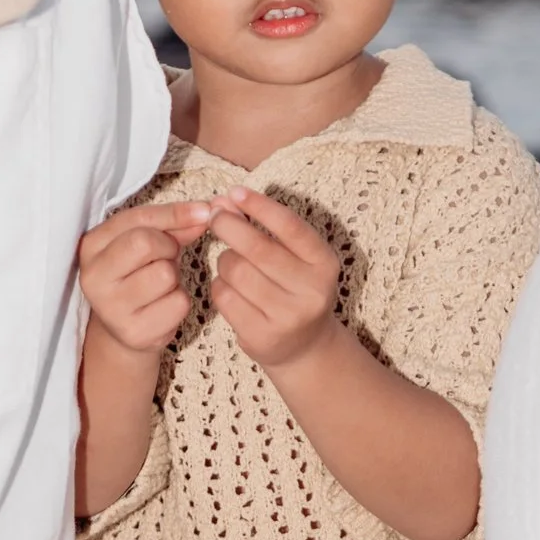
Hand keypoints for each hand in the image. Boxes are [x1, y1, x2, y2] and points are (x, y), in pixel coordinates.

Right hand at [78, 203, 212, 360]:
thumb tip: (204, 213)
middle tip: (165, 257)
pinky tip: (163, 305)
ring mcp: (111, 308)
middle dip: (167, 246)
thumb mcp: (143, 243)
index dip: (174, 213)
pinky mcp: (134, 332)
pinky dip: (179, 301)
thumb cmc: (135, 276)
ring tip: (159, 284)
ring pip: (165, 274)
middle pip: (145, 243)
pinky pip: (178, 303)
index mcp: (91, 246)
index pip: (136, 219)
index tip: (202, 211)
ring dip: (173, 276)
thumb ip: (170, 225)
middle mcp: (93, 277)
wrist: (122, 329)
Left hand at [205, 191, 344, 377]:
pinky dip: (219, 285)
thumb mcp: (295, 258)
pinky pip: (225, 296)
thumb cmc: (295, 290)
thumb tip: (227, 201)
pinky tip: (229, 287)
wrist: (305, 347)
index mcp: (324, 263)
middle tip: (214, 216)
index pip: (290, 226)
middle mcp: (312, 290)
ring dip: (224, 260)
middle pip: (257, 248)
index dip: (260, 206)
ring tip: (231, 261)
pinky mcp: (262, 335)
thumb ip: (265, 228)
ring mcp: (288, 316)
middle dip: (229, 226)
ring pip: (236, 271)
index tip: (235, 192)